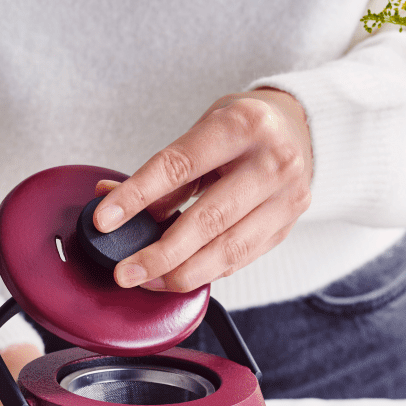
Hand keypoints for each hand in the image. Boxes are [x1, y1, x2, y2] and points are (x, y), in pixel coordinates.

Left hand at [93, 88, 312, 291]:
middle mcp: (273, 162)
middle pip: (208, 219)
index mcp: (243, 125)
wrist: (300, 130)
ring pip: (228, 250)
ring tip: (147, 281)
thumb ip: (163, 172)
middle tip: (125, 272)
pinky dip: (205, 271)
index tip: (105, 221)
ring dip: (182, 273)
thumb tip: (112, 203)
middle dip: (161, 254)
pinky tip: (178, 276)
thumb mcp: (202, 132)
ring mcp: (287, 198)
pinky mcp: (287, 227)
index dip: (137, 196)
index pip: (179, 166)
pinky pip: (240, 260)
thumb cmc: (241, 128)